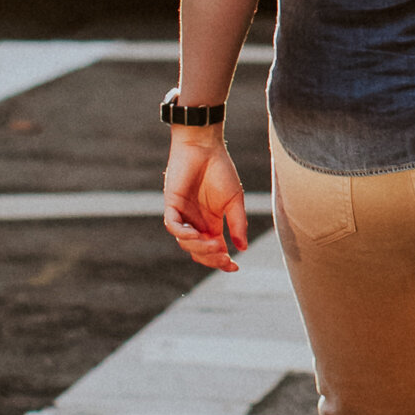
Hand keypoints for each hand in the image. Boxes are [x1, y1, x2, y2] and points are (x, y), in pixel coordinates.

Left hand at [163, 131, 248, 271]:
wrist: (205, 147)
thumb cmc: (220, 170)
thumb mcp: (234, 200)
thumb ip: (237, 223)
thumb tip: (243, 248)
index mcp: (212, 224)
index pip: (214, 250)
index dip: (222, 262)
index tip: (235, 267)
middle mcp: (196, 223)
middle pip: (199, 252)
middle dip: (211, 259)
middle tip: (225, 258)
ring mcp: (183, 215)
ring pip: (186, 243)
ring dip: (200, 248)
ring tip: (217, 245)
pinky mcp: (172, 205)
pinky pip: (174, 226)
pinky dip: (183, 234)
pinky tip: (196, 235)